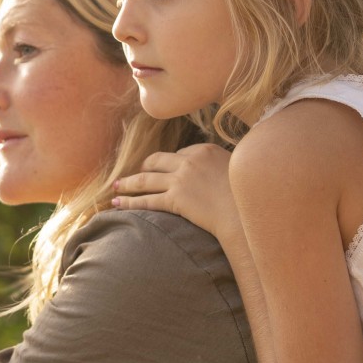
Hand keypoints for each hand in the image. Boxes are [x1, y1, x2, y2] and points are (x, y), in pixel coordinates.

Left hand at [111, 144, 241, 245]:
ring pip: (145, 179)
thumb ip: (222, 165)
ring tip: (116, 187)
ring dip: (127, 183)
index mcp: (204, 150)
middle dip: (143, 167)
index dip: (170, 163)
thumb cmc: (247, 195)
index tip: (163, 171)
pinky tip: (118, 204)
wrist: (245, 212)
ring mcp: (180, 180)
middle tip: (134, 174)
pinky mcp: (175, 199)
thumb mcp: (238, 169)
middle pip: (156, 160)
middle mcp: (189, 161)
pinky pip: (147, 200)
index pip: (179, 153)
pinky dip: (130, 202)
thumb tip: (219, 170)